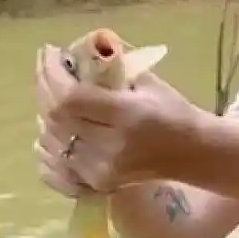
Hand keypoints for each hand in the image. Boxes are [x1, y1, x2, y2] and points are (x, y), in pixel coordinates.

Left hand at [33, 44, 197, 193]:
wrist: (194, 153)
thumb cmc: (173, 111)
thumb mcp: (147, 81)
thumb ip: (110, 69)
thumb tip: (76, 53)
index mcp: (127, 115)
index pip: (71, 98)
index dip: (52, 75)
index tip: (51, 53)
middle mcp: (112, 146)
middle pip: (58, 119)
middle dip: (44, 88)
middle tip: (45, 67)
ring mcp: (103, 170)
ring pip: (54, 142)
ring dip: (44, 115)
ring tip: (49, 93)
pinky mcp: (99, 185)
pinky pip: (57, 168)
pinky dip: (47, 147)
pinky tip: (47, 130)